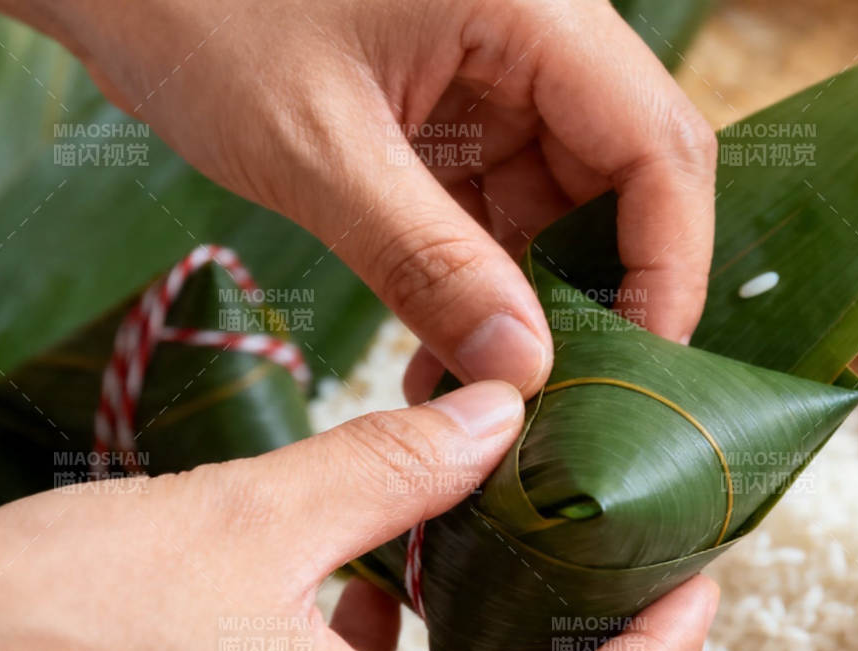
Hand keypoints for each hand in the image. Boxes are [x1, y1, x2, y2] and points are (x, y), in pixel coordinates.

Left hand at [0, 0, 717, 397]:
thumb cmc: (192, 9)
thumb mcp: (316, 149)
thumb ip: (427, 262)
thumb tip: (523, 373)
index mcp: (533, 3)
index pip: (658, 146)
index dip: (665, 269)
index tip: (637, 374)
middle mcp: (537, 26)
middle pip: (625, 175)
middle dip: (598, 295)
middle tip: (560, 403)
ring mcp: (495, 62)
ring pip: (564, 197)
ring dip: (531, 297)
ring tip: (481, 390)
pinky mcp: (451, 97)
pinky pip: (498, 197)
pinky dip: (479, 272)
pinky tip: (447, 347)